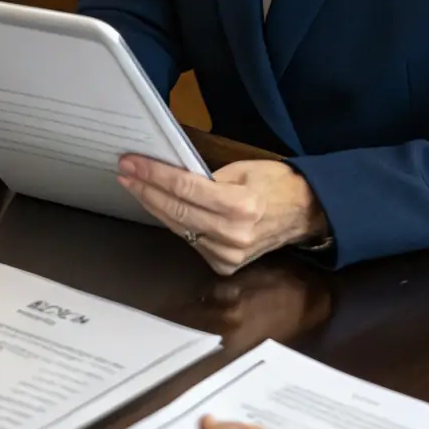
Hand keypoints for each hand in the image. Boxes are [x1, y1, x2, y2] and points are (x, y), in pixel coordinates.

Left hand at [117, 156, 328, 274]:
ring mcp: (227, 256)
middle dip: (145, 189)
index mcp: (240, 206)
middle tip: (125, 171)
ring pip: (178, 227)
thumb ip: (208, 177)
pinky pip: (190, 240)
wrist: (304, 213)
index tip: (132, 163)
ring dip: (153, 205)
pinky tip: (159, 205)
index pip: (185, 189)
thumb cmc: (276, 184)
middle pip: (176, 210)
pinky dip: (174, 221)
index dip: (154, 175)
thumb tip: (172, 175)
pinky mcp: (224, 265)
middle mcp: (232, 236)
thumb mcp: (244, 169)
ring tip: (134, 185)